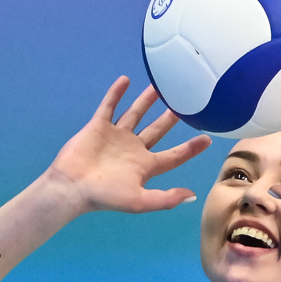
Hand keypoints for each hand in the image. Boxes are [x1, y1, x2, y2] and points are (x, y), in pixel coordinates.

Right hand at [46, 77, 211, 213]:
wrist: (72, 187)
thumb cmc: (105, 196)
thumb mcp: (140, 201)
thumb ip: (166, 198)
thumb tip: (192, 196)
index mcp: (145, 166)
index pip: (174, 155)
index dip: (191, 148)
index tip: (208, 138)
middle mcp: (133, 149)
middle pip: (157, 130)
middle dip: (170, 117)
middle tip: (185, 102)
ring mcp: (116, 136)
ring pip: (135, 114)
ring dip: (146, 100)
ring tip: (158, 85)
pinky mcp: (98, 127)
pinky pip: (109, 106)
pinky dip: (116, 93)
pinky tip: (125, 80)